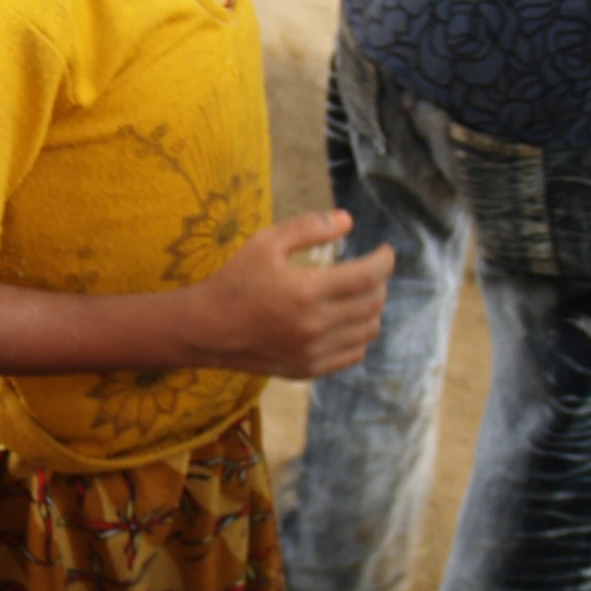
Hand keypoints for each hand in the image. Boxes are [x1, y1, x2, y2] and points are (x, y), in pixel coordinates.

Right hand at [191, 212, 393, 378]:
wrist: (206, 329)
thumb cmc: (234, 281)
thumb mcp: (265, 243)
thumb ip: (308, 227)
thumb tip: (348, 220)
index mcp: (305, 291)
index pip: (368, 276)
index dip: (384, 260)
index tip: (385, 251)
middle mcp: (314, 326)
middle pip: (373, 303)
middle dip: (379, 282)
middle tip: (369, 270)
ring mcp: (313, 352)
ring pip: (368, 330)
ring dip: (372, 309)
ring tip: (359, 295)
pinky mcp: (309, 370)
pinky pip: (353, 355)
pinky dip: (359, 336)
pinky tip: (347, 321)